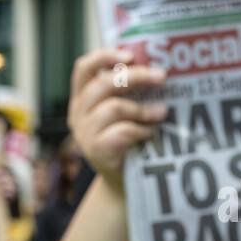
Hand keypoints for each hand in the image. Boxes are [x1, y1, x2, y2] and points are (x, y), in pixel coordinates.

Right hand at [68, 48, 167, 192]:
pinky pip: (121, 131)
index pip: (83, 68)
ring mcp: (84, 133)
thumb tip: (156, 69)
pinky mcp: (96, 151)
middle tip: (161, 76)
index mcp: (82, 99)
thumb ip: (128, 94)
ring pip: (114, 107)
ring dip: (143, 109)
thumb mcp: (123, 115)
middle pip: (103, 84)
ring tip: (163, 112)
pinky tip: (151, 134)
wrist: (123, 185)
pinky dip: (140, 130)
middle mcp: (78, 114)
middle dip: (136, 77)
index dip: (104, 56)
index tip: (130, 54)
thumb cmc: (128, 144)